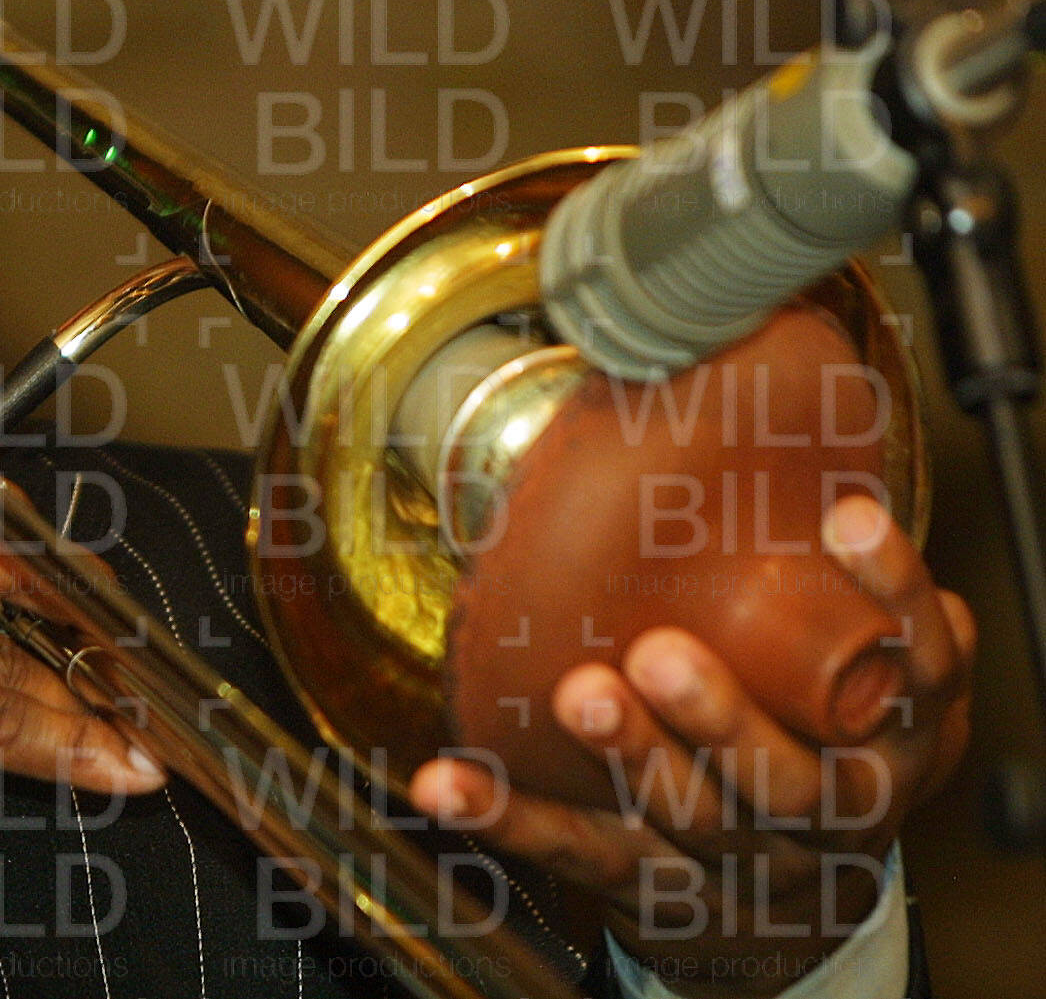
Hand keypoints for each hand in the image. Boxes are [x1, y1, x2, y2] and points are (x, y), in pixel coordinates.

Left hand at [412, 495, 973, 997]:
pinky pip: (575, 848)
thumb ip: (845, 592)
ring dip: (629, 754)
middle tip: (658, 653)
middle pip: (785, 779)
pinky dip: (505, 816)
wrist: (798, 905)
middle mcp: (826, 809)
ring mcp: (738, 858)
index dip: (894, 594)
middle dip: (720, 717)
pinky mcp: (649, 883)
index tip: (849, 515)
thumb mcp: (864, 680)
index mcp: (893, 746)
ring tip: (580, 695)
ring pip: (689, 815)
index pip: (922, 670)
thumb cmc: (823, 752)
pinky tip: (443, 783)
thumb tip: (806, 461)